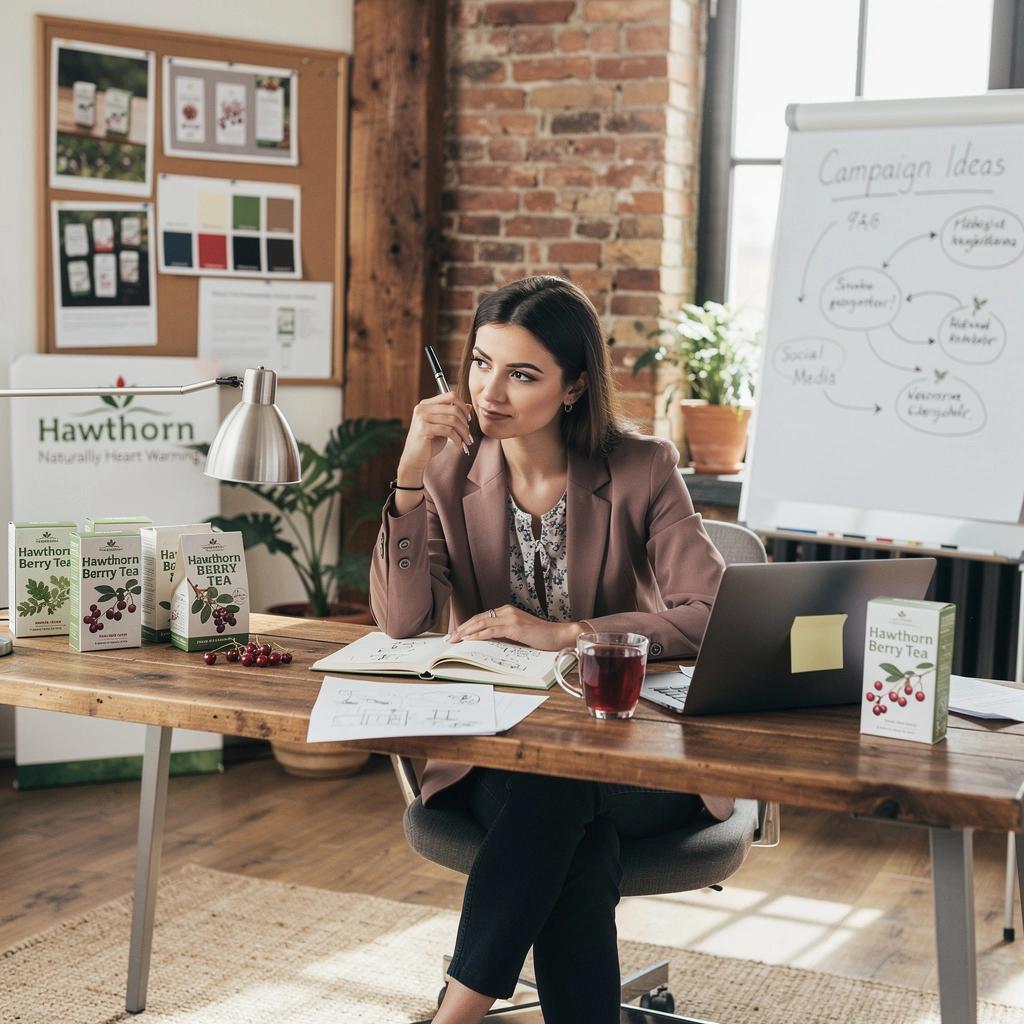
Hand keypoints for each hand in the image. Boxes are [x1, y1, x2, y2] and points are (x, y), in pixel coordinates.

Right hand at [398, 392, 473, 474]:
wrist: (414, 458)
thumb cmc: (428, 443)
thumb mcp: (443, 427)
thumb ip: (452, 416)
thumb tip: (469, 406)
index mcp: (426, 404)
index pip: (451, 395)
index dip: (463, 406)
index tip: (468, 419)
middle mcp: (423, 408)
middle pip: (454, 408)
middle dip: (465, 422)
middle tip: (468, 434)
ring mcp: (422, 418)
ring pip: (452, 420)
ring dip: (463, 432)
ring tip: (465, 440)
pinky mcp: (423, 429)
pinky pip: (448, 431)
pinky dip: (457, 439)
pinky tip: (458, 445)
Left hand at [448, 605, 584, 650]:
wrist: (558, 635)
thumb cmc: (540, 637)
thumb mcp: (518, 633)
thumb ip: (504, 633)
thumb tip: (486, 641)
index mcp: (507, 611)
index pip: (481, 617)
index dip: (467, 625)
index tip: (456, 634)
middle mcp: (507, 611)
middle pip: (478, 618)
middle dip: (461, 628)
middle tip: (449, 638)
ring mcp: (511, 618)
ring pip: (482, 623)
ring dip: (465, 632)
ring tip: (454, 640)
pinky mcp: (515, 627)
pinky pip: (491, 631)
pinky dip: (478, 635)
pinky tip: (469, 639)